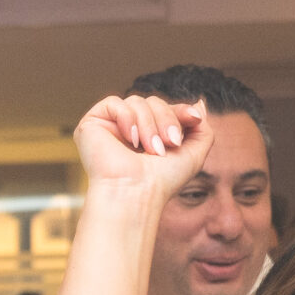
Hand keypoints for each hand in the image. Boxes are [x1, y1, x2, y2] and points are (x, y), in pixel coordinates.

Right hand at [72, 95, 211, 201]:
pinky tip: (130, 140)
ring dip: (149, 125)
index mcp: (148, 136)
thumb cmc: (163, 180)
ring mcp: (110, 126)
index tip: (194, 119)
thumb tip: (198, 103)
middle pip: (153, 101)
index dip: (180, 111)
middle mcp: (128, 129)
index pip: (165, 109)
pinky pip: (114, 102)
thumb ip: (202, 129)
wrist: (137, 192)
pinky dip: (127, 118)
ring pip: (136, 101)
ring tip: (150, 149)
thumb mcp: (194, 154)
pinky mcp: (92, 124)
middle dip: (166, 120)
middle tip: (167, 146)